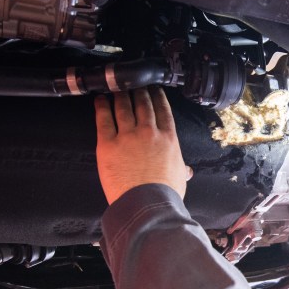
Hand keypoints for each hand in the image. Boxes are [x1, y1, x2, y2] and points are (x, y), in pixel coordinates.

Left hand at [95, 87, 191, 204]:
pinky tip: (100, 99)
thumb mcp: (179, 178)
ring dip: (120, 95)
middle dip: (139, 91)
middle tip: (135, 83)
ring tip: (117, 87)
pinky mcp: (108, 144)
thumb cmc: (165, 195)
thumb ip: (182, 170)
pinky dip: (102, 106)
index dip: (158, 97)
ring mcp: (128, 136)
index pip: (163, 111)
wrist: (147, 204)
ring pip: (123, 107)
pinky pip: (103, 119)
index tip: (154, 89)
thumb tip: (188, 172)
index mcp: (169, 139)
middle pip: (143, 105)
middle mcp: (149, 133)